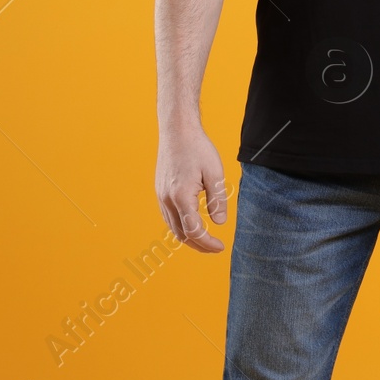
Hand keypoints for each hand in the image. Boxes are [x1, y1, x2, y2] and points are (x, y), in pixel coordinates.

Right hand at [155, 123, 228, 252]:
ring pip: (173, 227)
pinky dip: (180, 227)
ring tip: (205, 241)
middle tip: (215, 248)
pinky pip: (168, 217)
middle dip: (198, 245)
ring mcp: (160, 196)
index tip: (220, 247)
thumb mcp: (215, 173)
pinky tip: (191, 226)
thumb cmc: (198, 148)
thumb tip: (219, 223)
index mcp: (181, 196)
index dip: (207, 243)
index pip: (194, 231)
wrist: (177, 131)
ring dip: (188, 238)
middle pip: (181, 234)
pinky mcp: (159, 192)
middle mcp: (167, 200)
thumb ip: (217, 199)